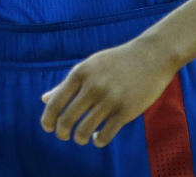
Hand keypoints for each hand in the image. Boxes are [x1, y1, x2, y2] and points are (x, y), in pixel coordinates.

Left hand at [40, 38, 177, 146]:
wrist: (151, 56)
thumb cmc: (116, 62)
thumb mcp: (89, 67)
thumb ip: (66, 84)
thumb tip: (44, 100)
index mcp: (80, 73)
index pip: (55, 102)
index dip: (48, 119)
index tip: (48, 128)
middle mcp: (93, 86)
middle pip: (67, 120)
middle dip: (62, 132)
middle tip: (64, 135)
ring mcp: (110, 99)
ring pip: (84, 131)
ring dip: (79, 138)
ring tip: (81, 137)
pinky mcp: (126, 111)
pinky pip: (105, 135)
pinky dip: (98, 141)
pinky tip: (98, 137)